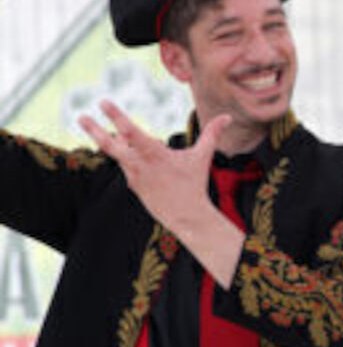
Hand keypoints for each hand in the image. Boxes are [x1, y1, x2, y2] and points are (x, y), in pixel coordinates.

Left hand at [79, 100, 229, 232]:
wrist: (186, 215)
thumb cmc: (195, 184)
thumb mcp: (202, 157)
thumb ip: (212, 134)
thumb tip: (228, 117)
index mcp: (155, 154)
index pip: (130, 131)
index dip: (115, 116)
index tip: (103, 102)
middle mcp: (139, 164)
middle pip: (111, 145)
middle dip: (94, 130)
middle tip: (81, 117)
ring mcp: (134, 176)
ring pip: (118, 154)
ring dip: (112, 141)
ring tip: (101, 129)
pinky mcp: (134, 186)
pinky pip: (127, 166)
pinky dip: (129, 157)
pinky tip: (134, 155)